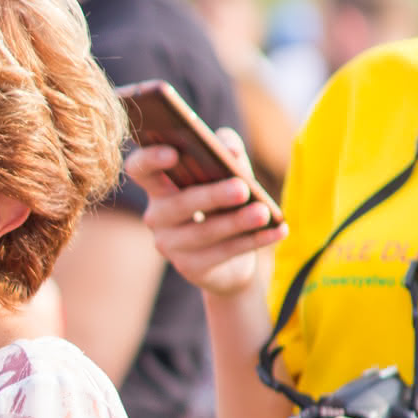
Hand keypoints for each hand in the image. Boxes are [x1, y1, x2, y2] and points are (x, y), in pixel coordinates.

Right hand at [125, 129, 287, 296]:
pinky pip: (223, 253)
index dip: (150, 160)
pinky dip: (254, 241)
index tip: (173, 153)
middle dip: (211, 195)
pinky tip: (278, 230)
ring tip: (264, 213)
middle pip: (178, 204)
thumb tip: (229, 150)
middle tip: (241, 188)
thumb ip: (227, 152)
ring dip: (236, 222)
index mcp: (159, 186)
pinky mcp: (189, 267)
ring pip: (203, 232)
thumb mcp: (227, 173)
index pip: (139, 169)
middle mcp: (157, 216)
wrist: (229, 260)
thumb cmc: (225, 205)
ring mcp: (170, 244)